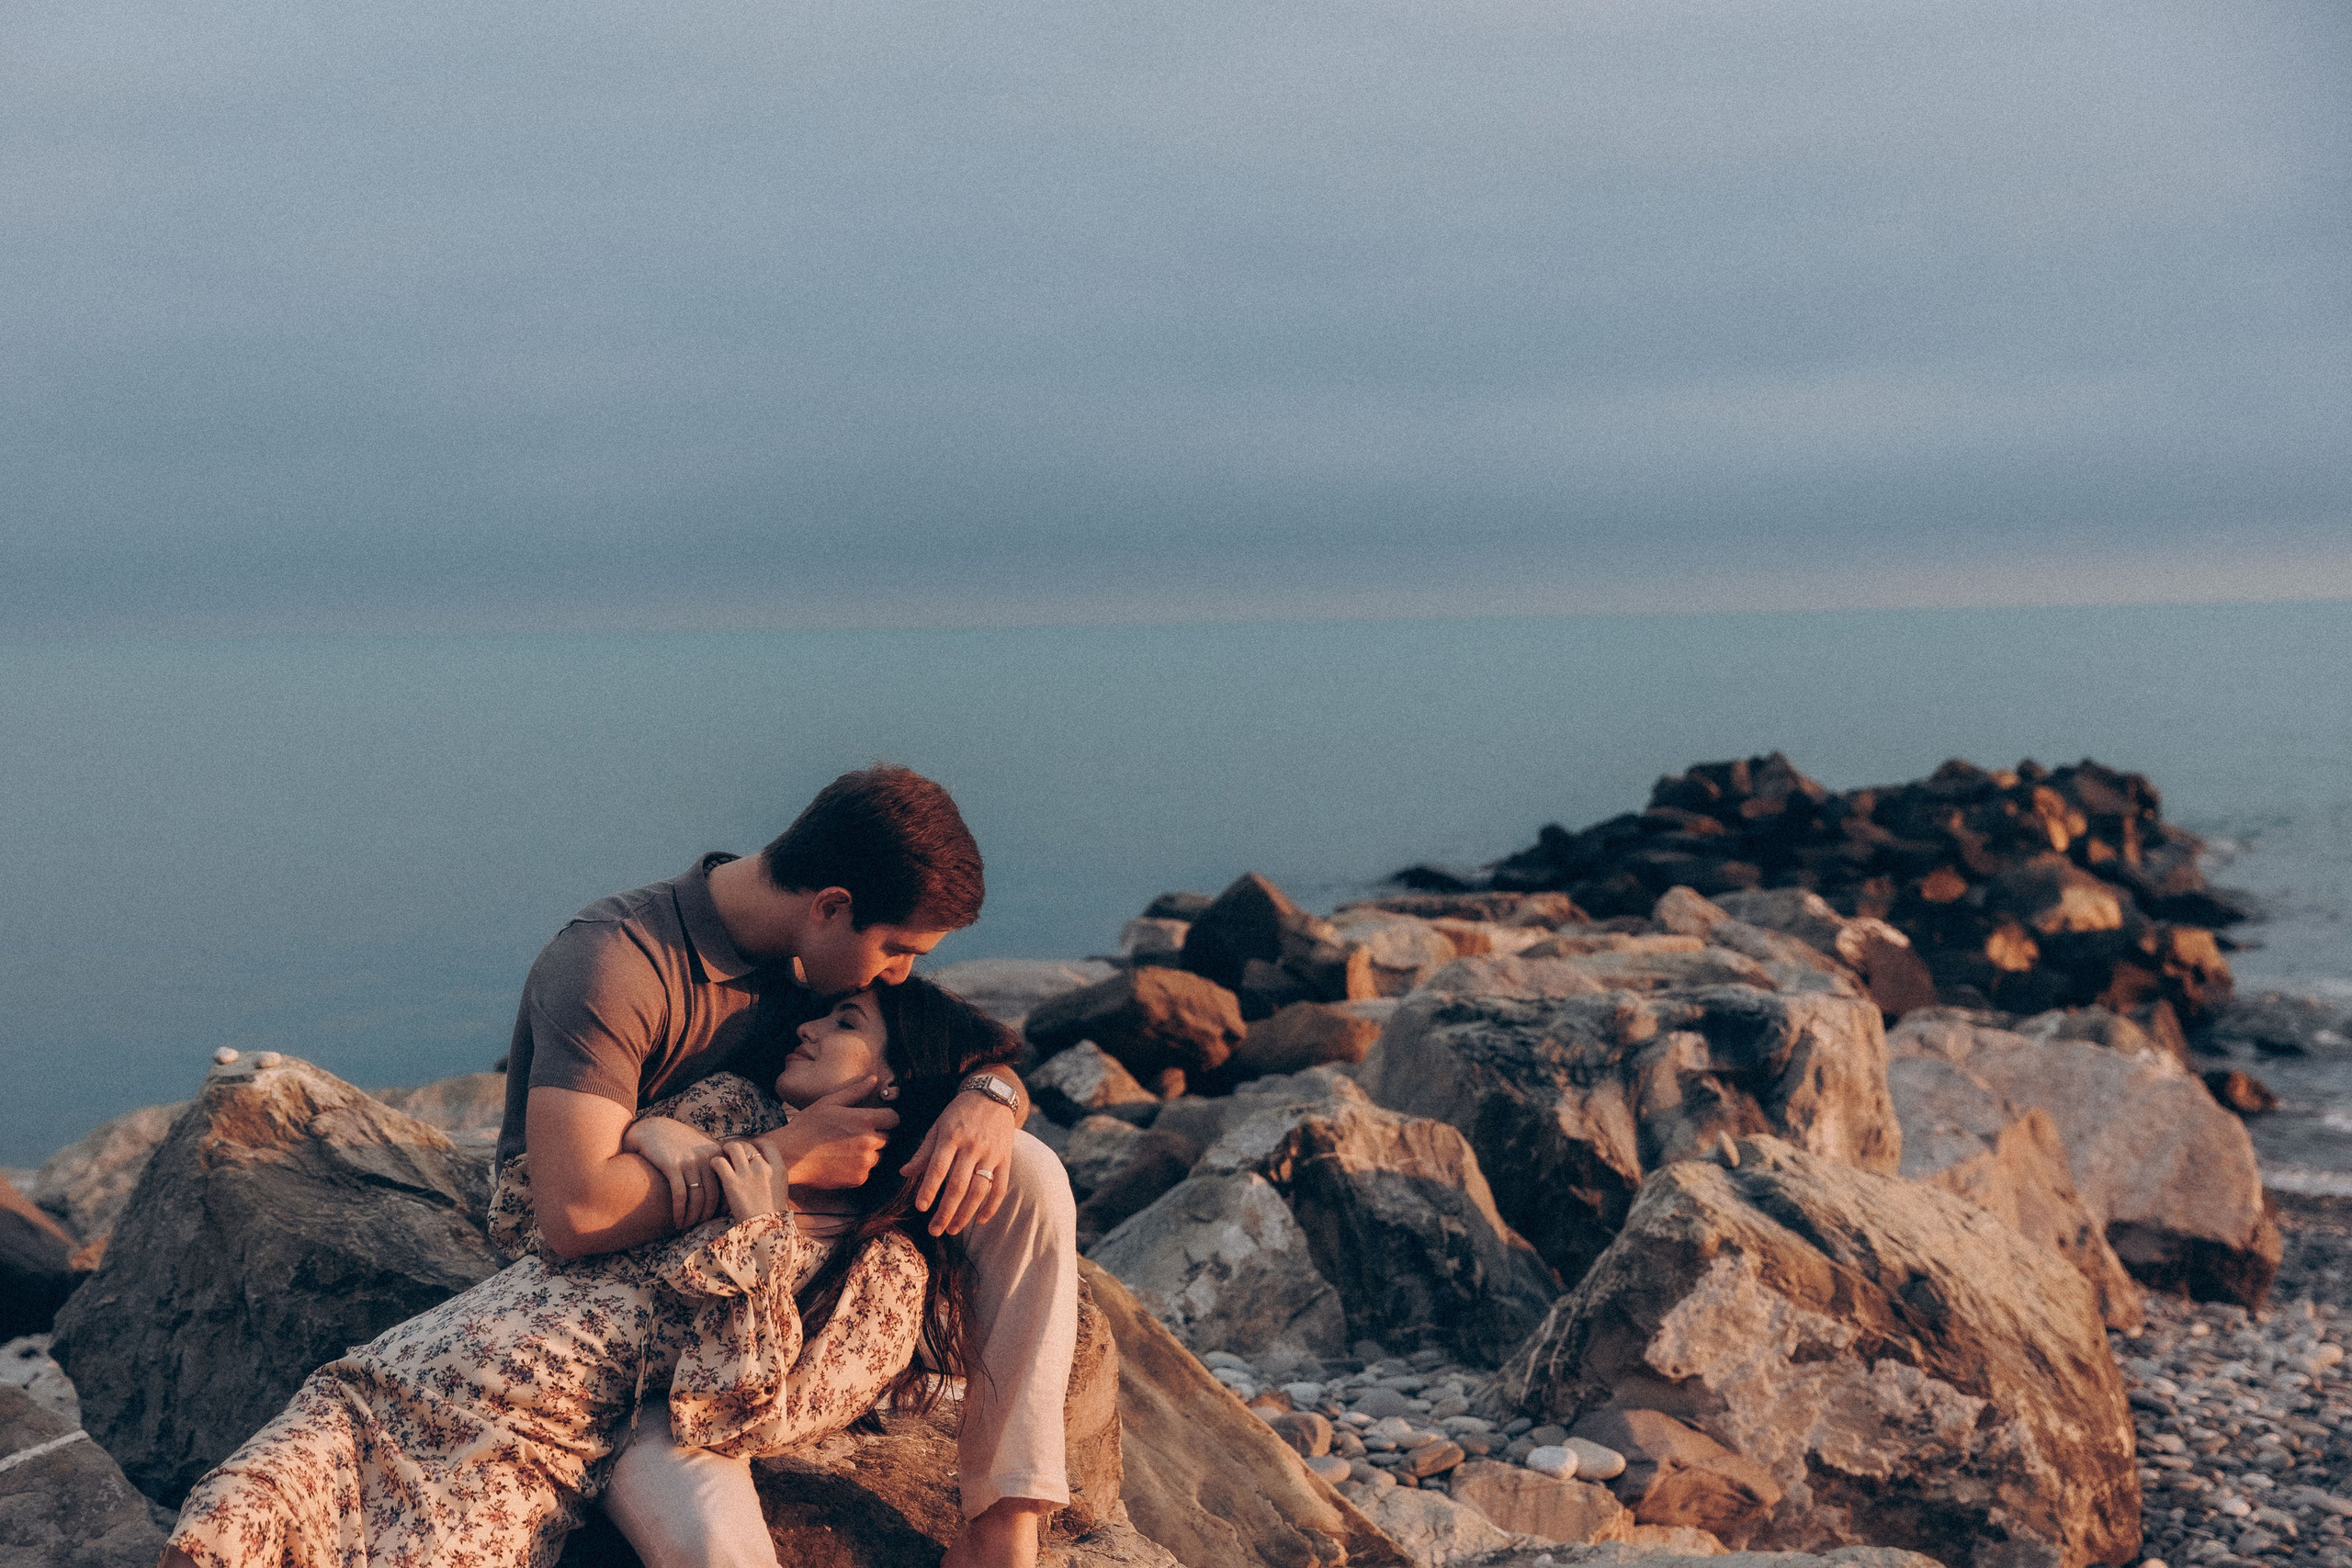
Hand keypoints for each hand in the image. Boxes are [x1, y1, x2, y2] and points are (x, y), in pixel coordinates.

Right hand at [623, 1115, 723, 1229]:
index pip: (727, 1185)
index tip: (717, 1218)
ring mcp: (690, 1161)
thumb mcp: (701, 1146)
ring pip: (696, 1198)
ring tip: (687, 1227)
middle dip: (706, 1215)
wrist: (653, 1130)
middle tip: (700, 1227)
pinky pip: (679, 1195)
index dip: (723, 1205)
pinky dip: (679, 1211)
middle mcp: (707, 1157)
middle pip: (712, 1195)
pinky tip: (677, 1221)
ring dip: (692, 1217)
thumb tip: (726, 1188)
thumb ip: (714, 1162)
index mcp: (717, 1153)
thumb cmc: (679, 1143)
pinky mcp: (672, 1165)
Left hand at [711, 1140, 780, 1220]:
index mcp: (778, 1169)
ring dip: (725, 1149)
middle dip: (738, 1146)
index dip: (756, 1143)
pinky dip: (715, 1162)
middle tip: (731, 1152)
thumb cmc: (772, 1216)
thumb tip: (761, 1168)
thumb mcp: (781, 1191)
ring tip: (721, 1154)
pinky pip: (719, 1162)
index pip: (767, 1144)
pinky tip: (714, 1167)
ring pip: (733, 1147)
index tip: (750, 1147)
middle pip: (748, 1145)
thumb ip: (772, 1176)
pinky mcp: (731, 1183)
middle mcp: (763, 1168)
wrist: (764, 1231)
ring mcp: (747, 1174)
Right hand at [760, 1078, 898, 1190]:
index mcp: (865, 1120)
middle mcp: (869, 1142)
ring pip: (877, 1156)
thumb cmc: (807, 1126)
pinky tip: (839, 1161)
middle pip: (886, 1138)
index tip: (874, 1120)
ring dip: (867, 1153)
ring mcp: (865, 1162)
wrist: (790, 1155)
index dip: (886, 1118)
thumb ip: (855, 1091)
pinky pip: (866, 1171)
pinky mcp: (858, 1179)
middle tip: (851, 1134)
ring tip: (843, 1148)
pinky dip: (857, 1168)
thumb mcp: (829, 1102)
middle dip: (875, 1135)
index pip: (894, 1118)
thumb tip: (873, 1079)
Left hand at [901, 1086, 1015, 1236]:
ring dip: (966, 1214)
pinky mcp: (1005, 1159)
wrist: (992, 1095)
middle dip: (945, 1211)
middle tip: (934, 1230)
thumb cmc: (960, 1113)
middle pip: (958, 1185)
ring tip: (953, 1229)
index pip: (938, 1168)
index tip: (920, 1207)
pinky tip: (980, 1220)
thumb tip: (904, 1173)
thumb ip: (923, 1152)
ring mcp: (991, 1154)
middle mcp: (972, 1146)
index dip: (929, 1189)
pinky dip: (992, 1206)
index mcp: (951, 1137)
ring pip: (979, 1190)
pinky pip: (1000, 1187)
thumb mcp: (938, 1126)